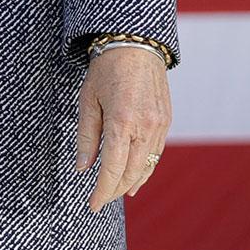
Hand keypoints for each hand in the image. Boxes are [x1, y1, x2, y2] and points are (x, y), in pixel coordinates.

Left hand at [74, 45, 170, 213]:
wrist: (136, 44)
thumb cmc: (106, 70)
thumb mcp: (88, 101)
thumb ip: (87, 137)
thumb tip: (83, 169)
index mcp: (122, 121)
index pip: (112, 169)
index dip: (102, 191)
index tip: (92, 205)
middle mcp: (145, 126)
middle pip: (131, 173)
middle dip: (115, 190)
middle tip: (100, 200)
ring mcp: (159, 124)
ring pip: (147, 166)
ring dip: (131, 183)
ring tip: (116, 193)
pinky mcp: (166, 120)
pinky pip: (156, 153)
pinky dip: (145, 168)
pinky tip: (135, 176)